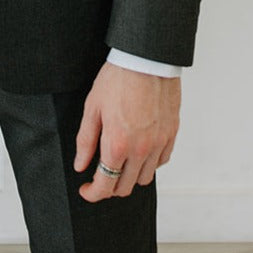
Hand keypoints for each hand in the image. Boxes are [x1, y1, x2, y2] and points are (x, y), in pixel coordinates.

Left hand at [73, 62, 180, 202]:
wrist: (147, 59)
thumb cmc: (118, 78)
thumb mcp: (93, 107)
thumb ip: (86, 141)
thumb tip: (80, 166)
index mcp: (117, 144)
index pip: (105, 186)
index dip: (93, 193)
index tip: (86, 189)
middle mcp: (140, 149)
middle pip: (125, 187)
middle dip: (109, 186)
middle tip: (100, 175)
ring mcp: (158, 143)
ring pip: (144, 178)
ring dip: (130, 176)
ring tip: (121, 161)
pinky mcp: (171, 134)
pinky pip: (160, 162)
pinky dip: (149, 163)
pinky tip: (139, 150)